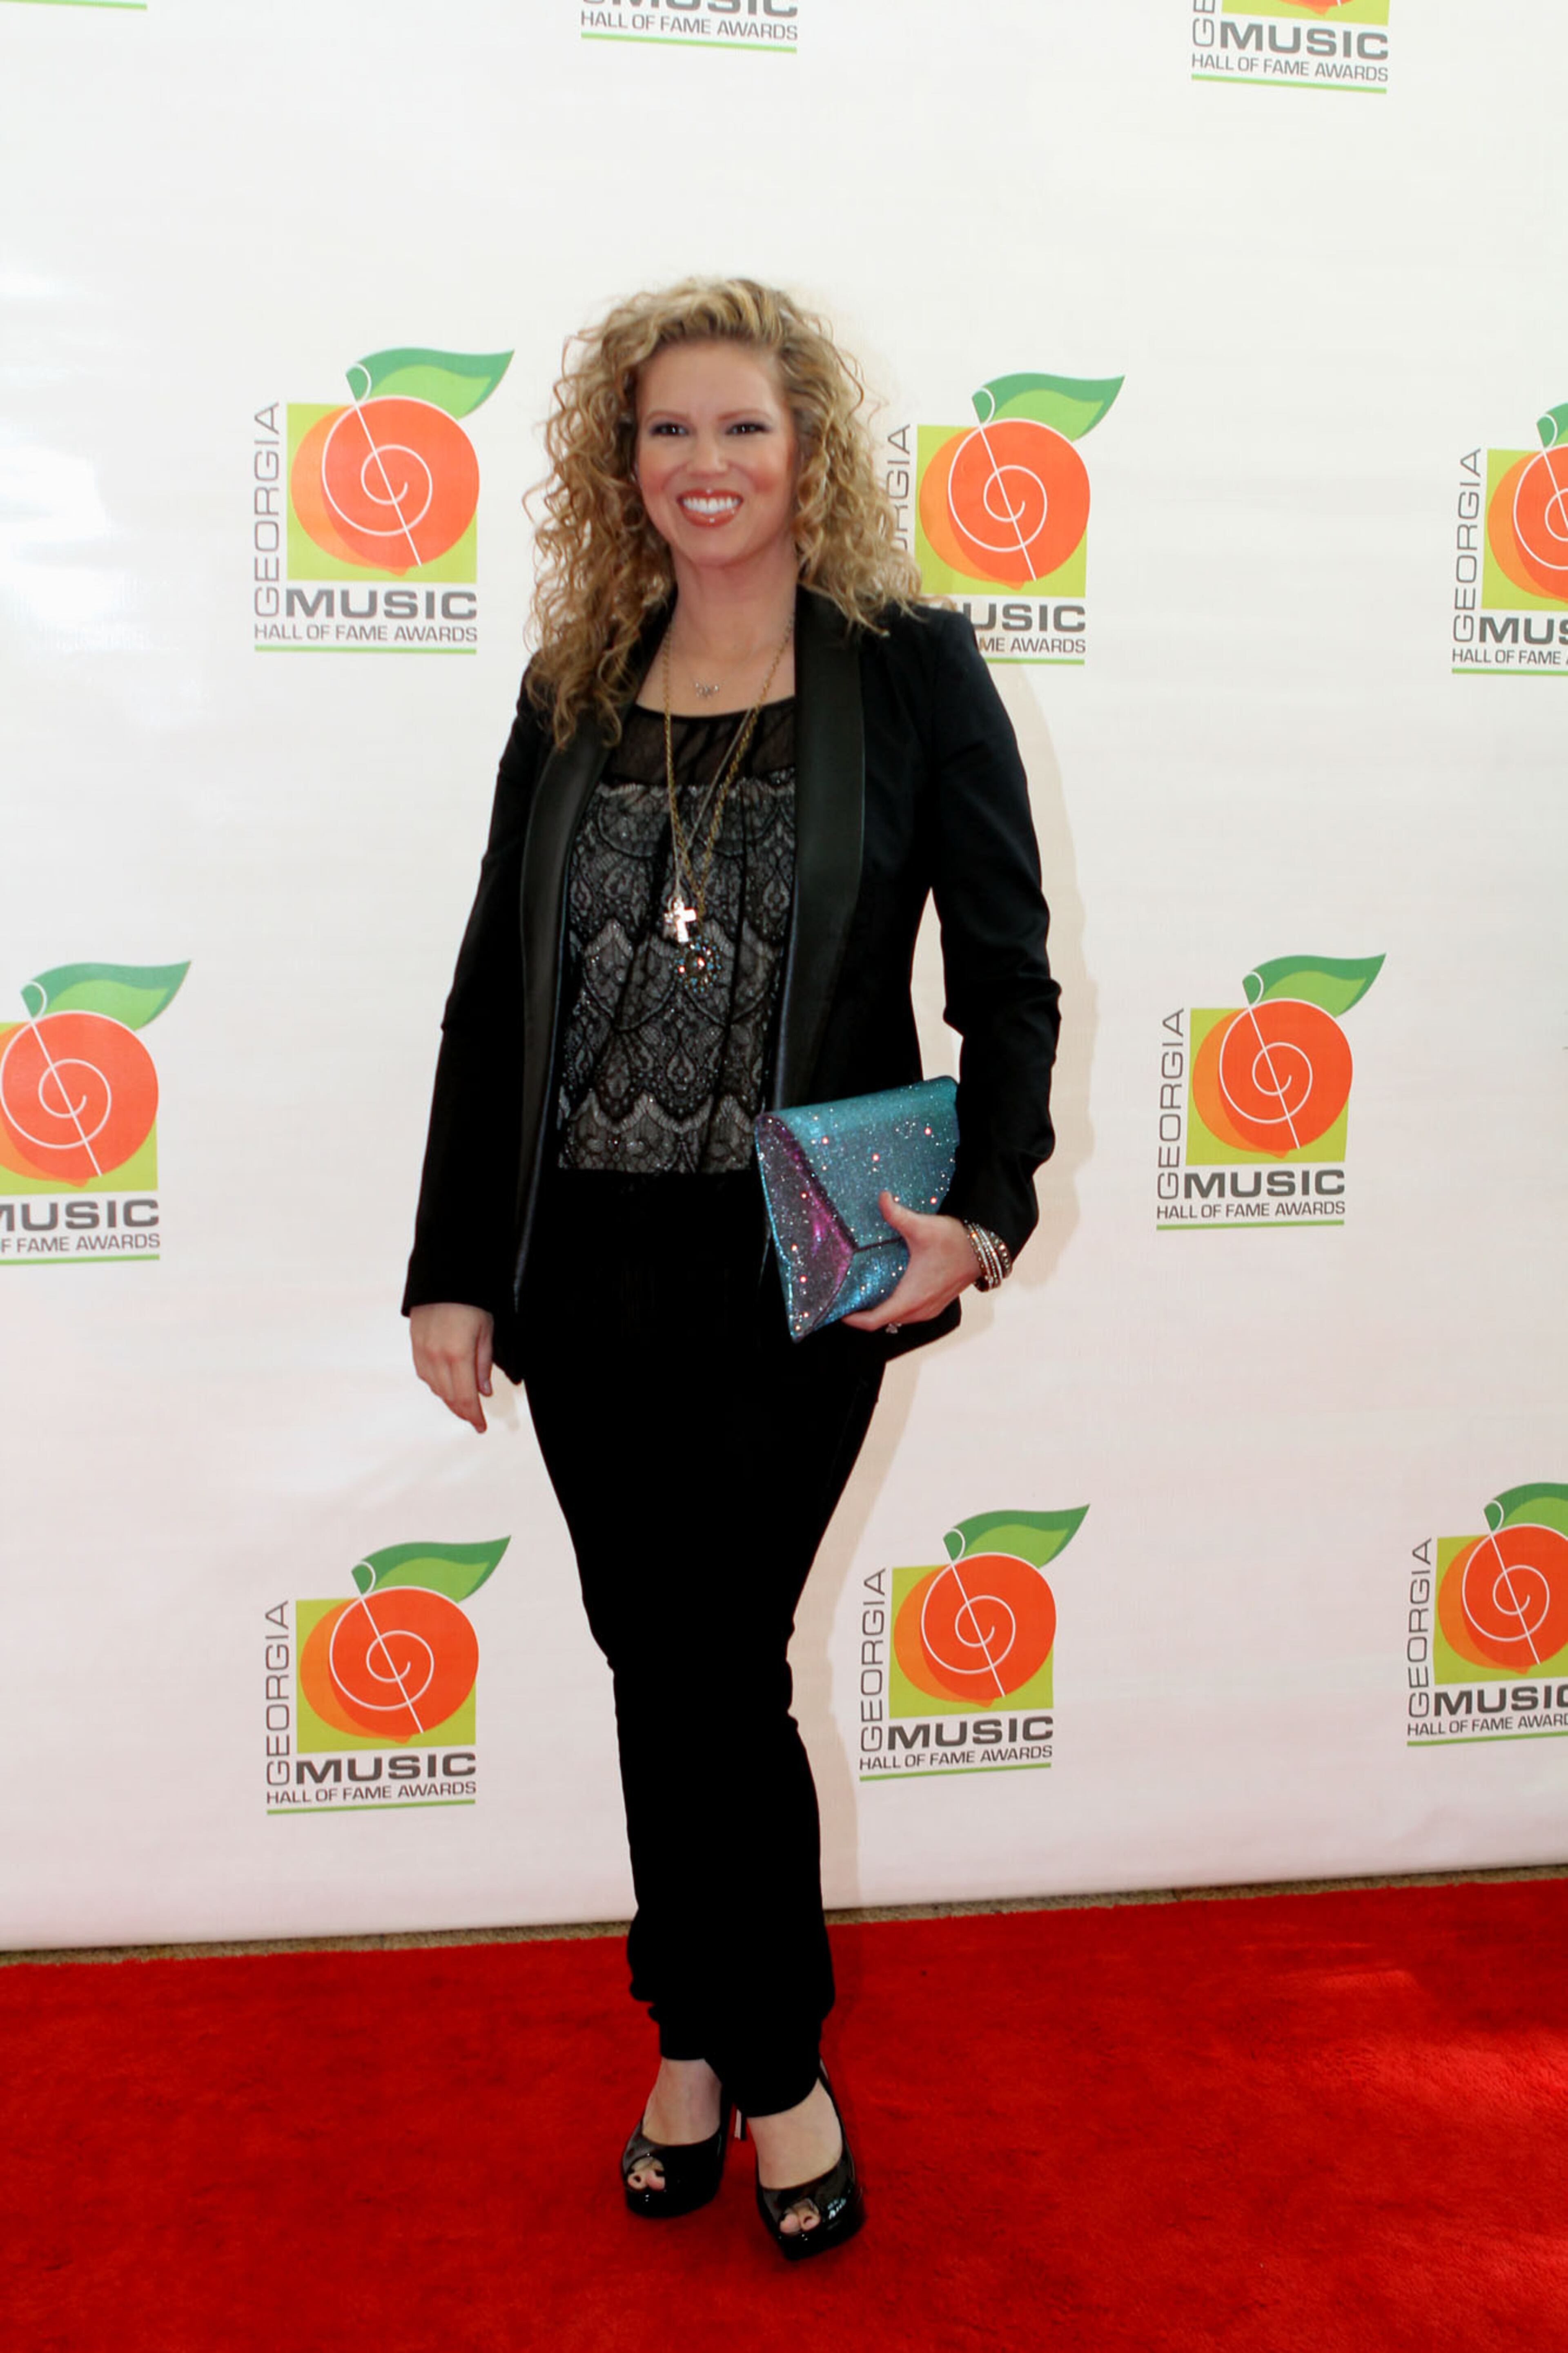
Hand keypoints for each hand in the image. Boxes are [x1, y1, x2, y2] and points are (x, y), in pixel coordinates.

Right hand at [410, 1302, 494, 1433]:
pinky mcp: (415, 1346)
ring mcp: (422, 1352)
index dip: (473, 1416)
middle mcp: (436, 1357)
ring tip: (462, 1404)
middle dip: (462, 1412)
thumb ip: (483, 1364)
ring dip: (449, 1399)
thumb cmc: (470, 1301)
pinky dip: (436, 1384)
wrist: (444, 1278)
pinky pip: (424, 1374)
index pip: (464, 1398)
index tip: (481, 1426)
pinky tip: (445, 1385)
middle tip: (474, 1419)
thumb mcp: (486, 1331)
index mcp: (458, 1355)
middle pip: (448, 1397)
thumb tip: (483, 1392)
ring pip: (434, 1388)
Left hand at [842, 1192, 978, 1331]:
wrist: (986, 1249)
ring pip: (897, 1319)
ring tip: (865, 1293)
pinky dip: (896, 1307)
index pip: (873, 1321)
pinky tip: (891, 1288)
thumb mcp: (922, 1227)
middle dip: (863, 1314)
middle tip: (847, 1297)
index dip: (853, 1319)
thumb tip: (881, 1197)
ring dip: (881, 1310)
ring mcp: (930, 1309)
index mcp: (910, 1298)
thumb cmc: (955, 1241)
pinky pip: (910, 1314)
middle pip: (883, 1321)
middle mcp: (919, 1310)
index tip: (839, 1309)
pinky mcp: (938, 1304)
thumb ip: (897, 1214)